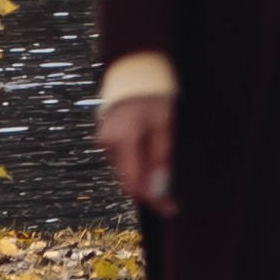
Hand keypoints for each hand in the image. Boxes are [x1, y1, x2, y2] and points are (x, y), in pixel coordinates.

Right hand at [98, 91, 176, 210]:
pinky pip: (125, 162)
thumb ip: (162, 156)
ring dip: (145, 180)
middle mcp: (108, 144)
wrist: (135, 70)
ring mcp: (106, 142)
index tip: (172, 208)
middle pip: (129, 181)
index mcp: (121, 140)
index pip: (134, 183)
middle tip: (173, 200)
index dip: (154, 200)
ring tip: (168, 183)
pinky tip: (155, 167)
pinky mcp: (109, 140)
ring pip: (126, 172)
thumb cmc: (153, 93)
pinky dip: (140, 168)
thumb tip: (160, 189)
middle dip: (150, 192)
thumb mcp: (165, 123)